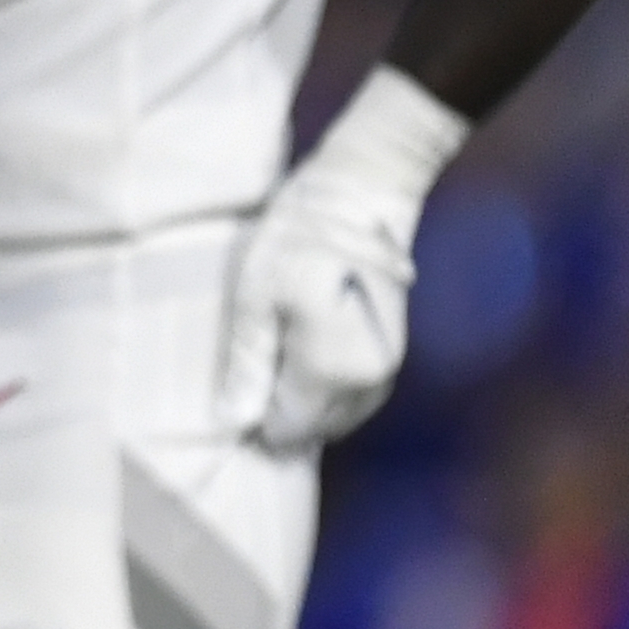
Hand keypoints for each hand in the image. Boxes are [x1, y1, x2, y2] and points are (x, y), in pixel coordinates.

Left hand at [219, 67, 466, 452]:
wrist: (357, 199)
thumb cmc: (295, 243)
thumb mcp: (254, 300)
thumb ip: (249, 366)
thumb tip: (233, 422)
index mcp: (330, 373)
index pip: (289, 429)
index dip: (258, 420)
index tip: (237, 393)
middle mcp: (368, 381)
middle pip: (318, 426)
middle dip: (285, 412)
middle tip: (253, 375)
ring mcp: (388, 367)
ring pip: (341, 412)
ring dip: (310, 402)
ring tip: (277, 361)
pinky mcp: (395, 351)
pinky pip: (359, 392)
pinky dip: (331, 388)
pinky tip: (305, 359)